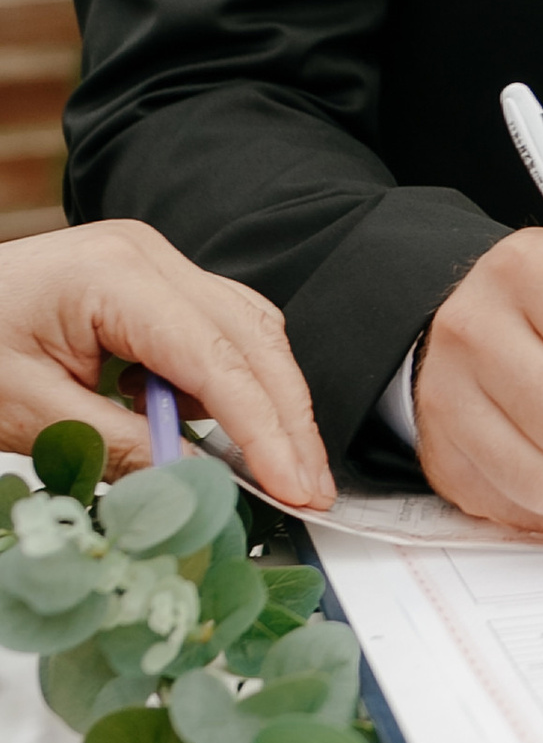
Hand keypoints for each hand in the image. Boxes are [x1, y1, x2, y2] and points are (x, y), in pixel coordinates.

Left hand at [0, 223, 332, 510]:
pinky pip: (217, 333)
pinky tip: (236, 438)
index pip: (216, 357)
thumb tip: (200, 486)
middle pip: (251, 336)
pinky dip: (235, 387)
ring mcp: (154, 265)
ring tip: (286, 472)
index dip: (263, 427)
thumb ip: (123, 450)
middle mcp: (148, 256)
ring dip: (271, 402)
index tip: (293, 484)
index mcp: (115, 273)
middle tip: (311, 487)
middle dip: (288, 417)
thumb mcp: (32, 415)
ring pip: (247, 331)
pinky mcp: (152, 287)